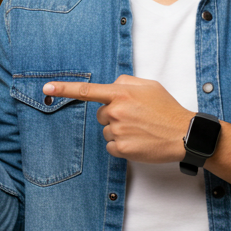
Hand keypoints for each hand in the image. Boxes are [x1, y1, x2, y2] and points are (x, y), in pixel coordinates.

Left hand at [43, 76, 191, 162]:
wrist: (184, 134)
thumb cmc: (167, 109)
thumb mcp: (149, 86)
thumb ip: (126, 82)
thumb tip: (111, 86)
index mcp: (121, 93)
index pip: (87, 90)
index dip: (64, 89)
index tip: (46, 88)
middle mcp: (116, 111)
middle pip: (101, 114)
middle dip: (113, 115)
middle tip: (136, 118)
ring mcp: (117, 130)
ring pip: (106, 130)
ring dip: (119, 130)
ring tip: (140, 130)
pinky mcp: (121, 148)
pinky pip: (111, 146)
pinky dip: (121, 145)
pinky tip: (138, 141)